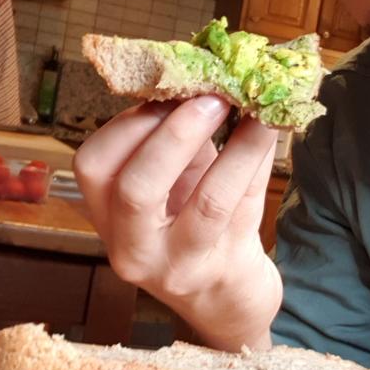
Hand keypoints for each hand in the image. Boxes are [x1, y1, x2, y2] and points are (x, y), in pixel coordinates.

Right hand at [73, 96, 282, 350]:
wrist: (225, 298)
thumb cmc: (193, 223)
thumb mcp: (173, 182)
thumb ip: (178, 135)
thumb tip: (205, 71)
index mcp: (109, 217)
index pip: (96, 166)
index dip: (130, 122)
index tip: (169, 88)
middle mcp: (135, 248)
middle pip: (137, 189)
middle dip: (175, 134)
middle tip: (212, 96)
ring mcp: (183, 265)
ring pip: (208, 202)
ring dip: (236, 146)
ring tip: (256, 107)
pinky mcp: (230, 268)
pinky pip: (250, 205)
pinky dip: (261, 160)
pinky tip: (274, 129)